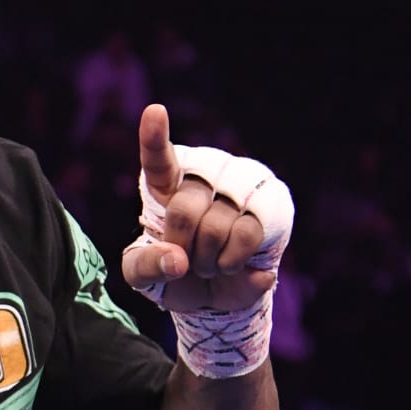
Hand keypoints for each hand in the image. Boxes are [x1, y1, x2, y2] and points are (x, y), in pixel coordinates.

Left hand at [121, 105, 276, 313]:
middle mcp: (204, 178)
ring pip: (217, 224)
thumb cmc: (173, 273)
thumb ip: (146, 266)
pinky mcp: (268, 208)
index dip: (154, 137)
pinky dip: (232, 261)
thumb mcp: (142, 275)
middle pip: (184, 209)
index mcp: (166, 185)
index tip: (154, 111)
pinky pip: (246, 235)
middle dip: (181, 246)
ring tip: (210, 261)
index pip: (158, 159)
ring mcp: (238, 190)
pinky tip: (232, 264)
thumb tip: (177, 260)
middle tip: (186, 258)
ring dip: (208, 259)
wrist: (214, 297)